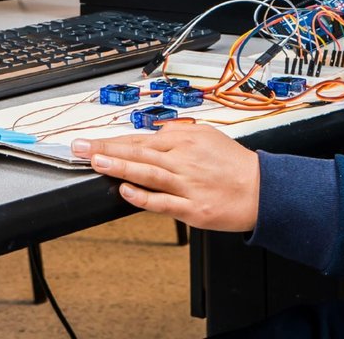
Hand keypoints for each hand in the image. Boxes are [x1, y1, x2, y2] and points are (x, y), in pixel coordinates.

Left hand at [72, 125, 259, 231]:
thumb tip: (151, 135)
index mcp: (185, 139)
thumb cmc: (235, 164)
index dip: (113, 140)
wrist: (262, 190)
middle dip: (106, 149)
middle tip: (80, 148)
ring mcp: (187, 184)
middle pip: (139, 152)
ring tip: (96, 162)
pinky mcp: (192, 208)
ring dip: (120, 166)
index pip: (141, 139)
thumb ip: (177, 135)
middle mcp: (184, 159)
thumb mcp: (207, 136)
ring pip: (148, 173)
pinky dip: (142, 196)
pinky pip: (163, 202)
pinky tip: (125, 190)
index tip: (90, 141)